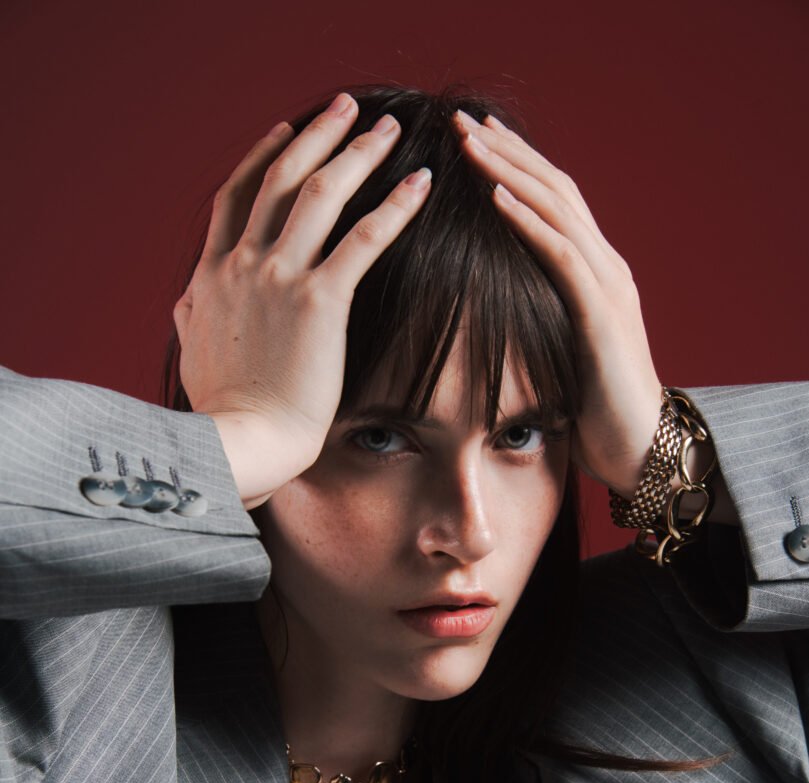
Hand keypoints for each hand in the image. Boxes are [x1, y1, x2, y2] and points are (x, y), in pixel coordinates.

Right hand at [173, 93, 431, 506]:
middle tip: (348, 109)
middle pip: (281, 179)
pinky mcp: (318, 302)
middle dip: (318, 136)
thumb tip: (186, 300)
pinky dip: (393, 205)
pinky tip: (419, 183)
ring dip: (359, 153)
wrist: (240, 444)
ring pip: (321, 194)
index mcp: (213, 276)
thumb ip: (192, 318)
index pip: (237, 198)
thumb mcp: (192, 355)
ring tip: (389, 129)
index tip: (286, 133)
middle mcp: (242, 264)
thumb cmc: (224, 413)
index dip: (263, 158)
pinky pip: (363, 238)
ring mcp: (278, 278)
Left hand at [451, 109, 663, 498]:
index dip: (518, 166)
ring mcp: (608, 286)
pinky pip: (561, 257)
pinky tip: (496, 197)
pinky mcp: (601, 315)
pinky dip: (528, 222)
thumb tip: (495, 312)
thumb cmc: (596, 407)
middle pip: (554, 190)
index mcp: (595, 274)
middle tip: (463, 121)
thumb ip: (540, 318)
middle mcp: (606, 267)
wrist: (640, 446)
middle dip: (508, 153)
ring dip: (510, 173)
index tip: (477, 140)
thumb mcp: (561, 350)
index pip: (555, 202)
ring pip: (557, 211)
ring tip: (470, 144)